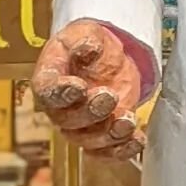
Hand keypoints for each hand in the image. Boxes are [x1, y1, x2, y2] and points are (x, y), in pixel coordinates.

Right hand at [31, 20, 144, 159]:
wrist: (105, 57)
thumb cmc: (87, 45)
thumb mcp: (85, 33)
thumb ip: (84, 40)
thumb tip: (89, 48)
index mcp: (50, 81)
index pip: (48, 92)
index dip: (60, 93)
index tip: (77, 86)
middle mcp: (61, 108)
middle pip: (69, 121)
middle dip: (90, 113)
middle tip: (108, 97)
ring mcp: (82, 124)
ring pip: (88, 141)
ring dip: (109, 135)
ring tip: (128, 122)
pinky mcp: (103, 131)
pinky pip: (106, 151)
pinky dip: (122, 150)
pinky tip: (137, 141)